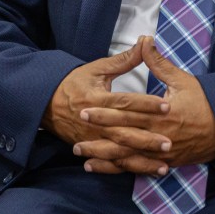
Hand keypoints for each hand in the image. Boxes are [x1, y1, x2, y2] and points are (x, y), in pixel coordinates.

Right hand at [42, 41, 169, 165]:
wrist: (45, 103)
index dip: (146, 104)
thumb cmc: (74, 82)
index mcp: (97, 99)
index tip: (167, 107)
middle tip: (169, 142)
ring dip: (141, 159)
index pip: (126, 102)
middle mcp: (95, 122)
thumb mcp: (97, 68)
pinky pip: (111, 162)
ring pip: (119, 152)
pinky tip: (146, 171)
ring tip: (163, 164)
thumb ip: (123, 60)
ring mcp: (92, 138)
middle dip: (147, 139)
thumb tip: (145, 42)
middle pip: (124, 132)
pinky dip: (129, 168)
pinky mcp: (91, 148)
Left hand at [76, 36, 214, 173]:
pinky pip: (137, 167)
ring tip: (81, 154)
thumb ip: (159, 63)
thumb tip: (145, 42)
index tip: (85, 108)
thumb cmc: (205, 102)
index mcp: (161, 115)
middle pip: (122, 137)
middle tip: (75, 135)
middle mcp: (158, 136)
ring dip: (103, 156)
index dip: (105, 112)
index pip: (127, 113)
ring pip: (126, 157)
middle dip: (97, 135)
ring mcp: (161, 153)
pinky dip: (118, 168)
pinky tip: (101, 167)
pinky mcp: (164, 162)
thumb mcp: (182, 79)